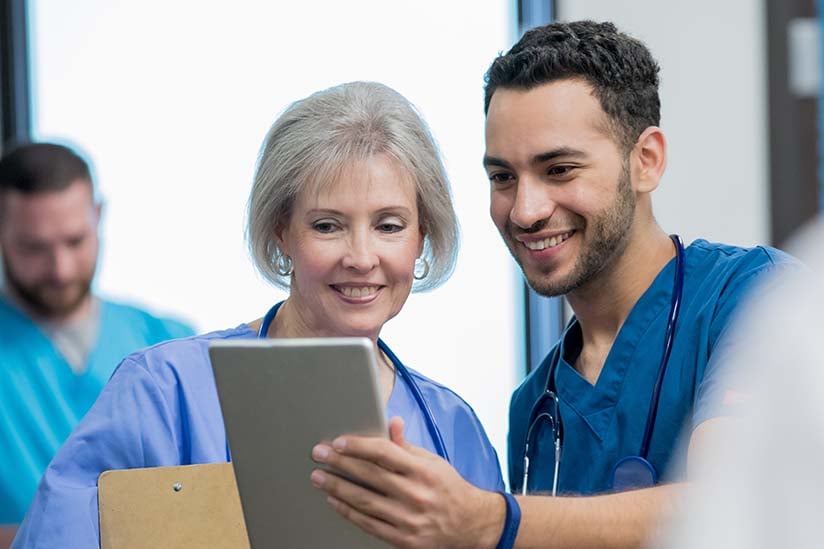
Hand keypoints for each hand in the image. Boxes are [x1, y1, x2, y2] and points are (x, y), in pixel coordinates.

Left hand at [310, 417, 504, 548]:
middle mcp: (416, 495)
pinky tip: (334, 500)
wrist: (469, 525)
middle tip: (318, 454)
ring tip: (319, 476)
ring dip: (337, 487)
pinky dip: (348, 511)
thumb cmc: (449, 488)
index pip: (385, 453)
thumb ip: (407, 446)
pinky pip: (368, 524)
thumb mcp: (433, 461)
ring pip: (364, 501)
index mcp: (423, 471)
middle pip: (370, 476)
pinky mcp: (403, 539)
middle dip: (339, 463)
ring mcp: (408, 519)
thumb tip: (391, 423)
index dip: (359, 446)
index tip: (338, 442)